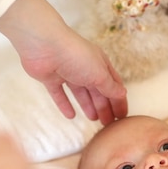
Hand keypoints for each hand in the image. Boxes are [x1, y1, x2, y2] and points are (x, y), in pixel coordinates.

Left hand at [0, 0, 127, 124]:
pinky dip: (65, 104)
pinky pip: (59, 94)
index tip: (123, 115)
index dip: (119, 100)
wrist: (44, 45)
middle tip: (109, 123)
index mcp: (99, 64)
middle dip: (104, 106)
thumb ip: (110, 87)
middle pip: (97, 91)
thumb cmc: (76, 56)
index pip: (113, 84)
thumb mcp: (99, 74)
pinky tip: (70, 116)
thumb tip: (122, 94)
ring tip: (94, 120)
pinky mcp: (51, 78)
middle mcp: (85, 68)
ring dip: (88, 106)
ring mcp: (67, 73)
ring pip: (80, 93)